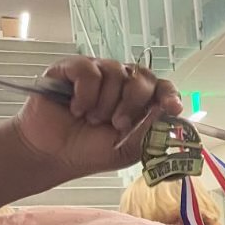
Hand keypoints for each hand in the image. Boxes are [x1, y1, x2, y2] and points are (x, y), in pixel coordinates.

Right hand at [15, 58, 182, 180]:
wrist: (53, 155)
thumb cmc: (88, 151)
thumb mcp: (128, 149)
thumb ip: (150, 129)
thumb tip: (167, 110)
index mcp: (137, 102)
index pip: (161, 88)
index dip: (169, 94)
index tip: (172, 106)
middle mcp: (119, 83)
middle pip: (142, 76)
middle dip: (133, 103)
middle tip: (117, 124)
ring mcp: (96, 73)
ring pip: (116, 71)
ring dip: (105, 103)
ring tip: (91, 119)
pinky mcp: (71, 69)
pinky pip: (89, 70)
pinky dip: (85, 94)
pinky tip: (76, 108)